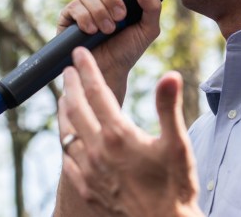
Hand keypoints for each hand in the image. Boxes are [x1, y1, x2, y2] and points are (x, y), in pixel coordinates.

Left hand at [55, 47, 202, 216]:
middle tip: (67, 70)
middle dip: (71, 85)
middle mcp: (97, 151)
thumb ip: (168, 107)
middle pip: (76, 109)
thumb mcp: (177, 143)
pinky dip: (65, 142)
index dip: (87, 69)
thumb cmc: (175, 186)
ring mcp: (89, 171)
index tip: (79, 53)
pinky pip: (68, 160)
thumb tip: (170, 75)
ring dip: (64, 111)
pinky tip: (67, 139)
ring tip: (63, 98)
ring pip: (67, 133)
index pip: (97, 92)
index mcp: (118, 135)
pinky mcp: (87, 188)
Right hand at [57, 0, 162, 103]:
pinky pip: (74, 7)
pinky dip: (85, 18)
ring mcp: (82, 5)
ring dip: (100, 12)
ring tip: (108, 30)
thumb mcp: (148, 29)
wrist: (109, 71)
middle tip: (121, 17)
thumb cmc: (129, 50)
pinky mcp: (68, 17)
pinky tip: (92, 31)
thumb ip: (152, 7)